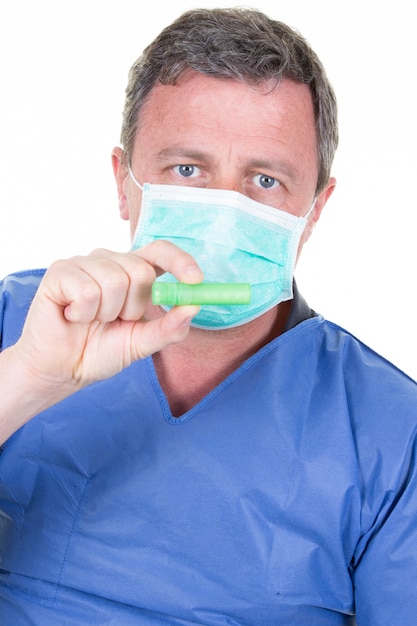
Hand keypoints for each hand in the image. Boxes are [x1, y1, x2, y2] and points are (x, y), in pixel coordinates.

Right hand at [14, 241, 202, 391]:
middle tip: (113, 321)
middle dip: (132, 307)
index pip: (161, 252)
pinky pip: (87, 290)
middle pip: (141, 271)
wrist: (61, 369)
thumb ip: (170, 327)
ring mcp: (85, 263)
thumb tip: (194, 306)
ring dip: (105, 314)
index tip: (195, 280)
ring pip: (114, 281)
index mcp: (134, 273)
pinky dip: (82, 313)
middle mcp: (111, 261)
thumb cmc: (99, 351)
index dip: (180, 261)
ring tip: (90, 320)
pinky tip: (72, 316)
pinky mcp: (60, 271)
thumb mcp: (142, 343)